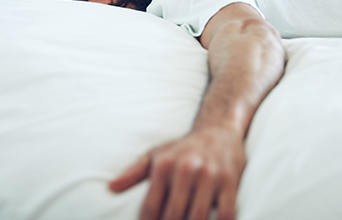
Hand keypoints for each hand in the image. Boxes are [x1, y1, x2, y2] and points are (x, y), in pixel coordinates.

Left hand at [108, 127, 245, 219]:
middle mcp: (186, 169)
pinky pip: (227, 213)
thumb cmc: (184, 148)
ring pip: (198, 218)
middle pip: (173, 216)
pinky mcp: (230, 181)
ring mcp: (210, 176)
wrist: (220, 129)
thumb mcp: (157, 154)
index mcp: (164, 165)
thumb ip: (134, 172)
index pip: (150, 208)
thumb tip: (111, 187)